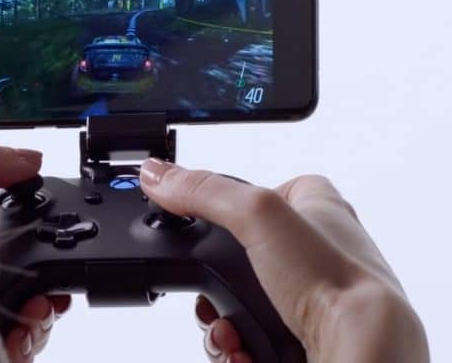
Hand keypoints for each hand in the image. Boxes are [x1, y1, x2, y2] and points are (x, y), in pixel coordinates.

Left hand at [0, 138, 70, 362]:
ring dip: (37, 322)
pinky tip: (14, 341)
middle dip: (45, 290)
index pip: (12, 231)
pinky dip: (16, 348)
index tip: (57, 249)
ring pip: (17, 319)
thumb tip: (31, 158)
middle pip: (22, 280)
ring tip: (31, 320)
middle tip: (48, 298)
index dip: (39, 240)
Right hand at [140, 159, 428, 362]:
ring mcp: (313, 297)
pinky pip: (257, 338)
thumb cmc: (336, 280)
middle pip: (247, 256)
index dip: (241, 202)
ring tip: (225, 332)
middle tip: (209, 293)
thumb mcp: (257, 216)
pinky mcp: (306, 335)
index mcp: (319, 210)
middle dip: (216, 282)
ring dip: (221, 321)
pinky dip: (239, 346)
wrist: (363, 351)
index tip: (212, 216)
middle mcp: (318, 252)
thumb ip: (203, 191)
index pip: (277, 190)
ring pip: (246, 302)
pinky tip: (240, 350)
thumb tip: (156, 174)